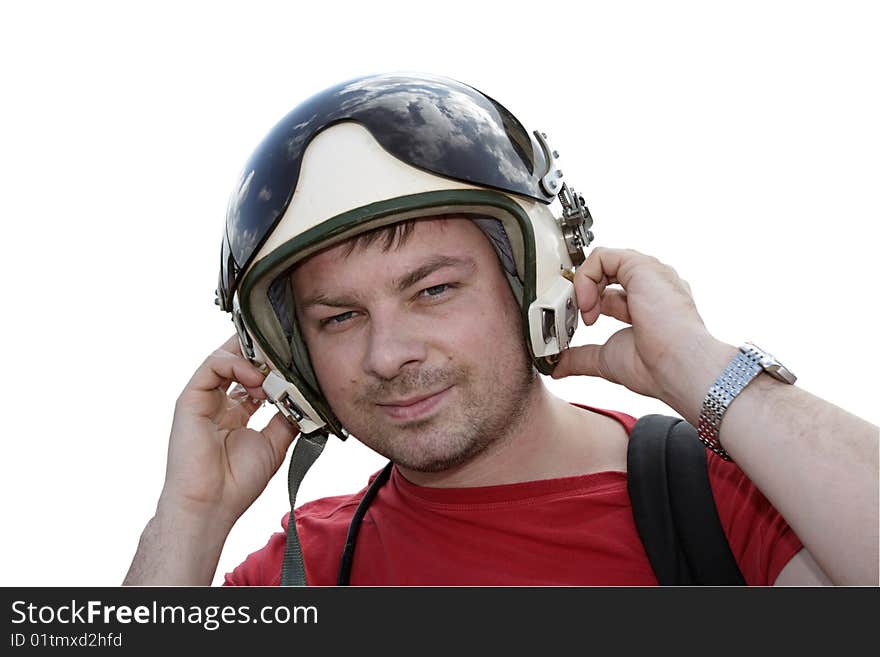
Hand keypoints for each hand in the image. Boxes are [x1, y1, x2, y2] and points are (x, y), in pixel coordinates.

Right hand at [159, 335, 299, 531]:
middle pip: (239, 361)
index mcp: (237, 412)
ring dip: (253, 358)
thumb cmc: (238, 482)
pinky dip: (237, 364)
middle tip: (286, 355)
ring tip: (273, 372)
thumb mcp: (276, 443)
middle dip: (263, 354)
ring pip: (225, 356)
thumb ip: (287, 416)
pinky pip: (212, 365)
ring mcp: (204, 399)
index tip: (296, 367)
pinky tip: (257, 377)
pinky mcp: (190, 398)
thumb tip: (304, 394)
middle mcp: (220, 402)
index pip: (254, 376)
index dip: (274, 368)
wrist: (212, 505)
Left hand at [551, 247, 725, 406]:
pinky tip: (588, 303)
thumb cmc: (656, 366)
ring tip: (584, 312)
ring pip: (604, 262)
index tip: (577, 323)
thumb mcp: (606, 359)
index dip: (587, 305)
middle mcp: (652, 287)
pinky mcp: (641, 267)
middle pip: (605, 276)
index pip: (608, 295)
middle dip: (582, 293)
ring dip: (583, 285)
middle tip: (573, 315)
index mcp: (648, 307)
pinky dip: (586, 277)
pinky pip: (602, 256)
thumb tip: (557, 366)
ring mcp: (649, 275)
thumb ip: (580, 358)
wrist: (677, 366)